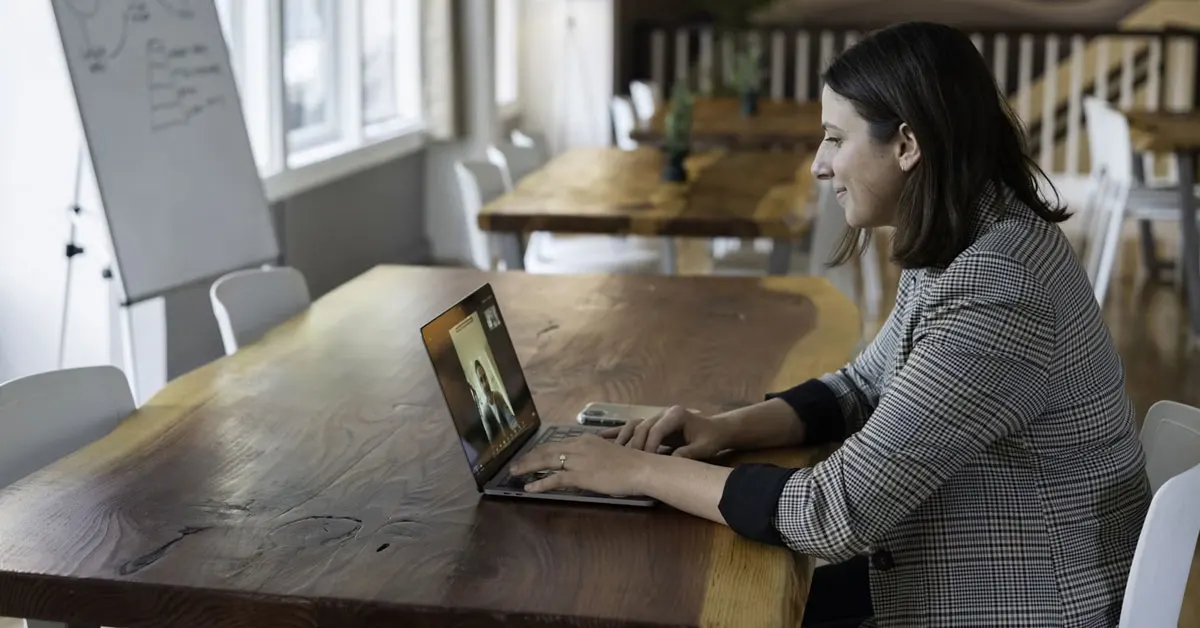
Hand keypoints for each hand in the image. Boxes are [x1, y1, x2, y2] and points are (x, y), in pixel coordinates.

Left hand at [509, 434, 651, 495]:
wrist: (640, 468)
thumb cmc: (630, 463)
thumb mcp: (609, 454)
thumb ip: (594, 456)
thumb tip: (587, 464)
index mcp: (585, 440)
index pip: (557, 444)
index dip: (541, 451)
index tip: (531, 456)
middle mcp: (578, 446)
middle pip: (546, 450)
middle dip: (528, 457)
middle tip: (515, 464)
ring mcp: (578, 460)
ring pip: (546, 461)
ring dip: (528, 467)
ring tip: (514, 473)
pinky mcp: (580, 475)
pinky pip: (554, 479)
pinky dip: (540, 482)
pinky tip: (530, 487)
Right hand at [603, 405, 727, 459]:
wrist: (715, 430)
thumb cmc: (710, 439)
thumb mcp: (704, 448)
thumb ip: (689, 453)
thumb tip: (672, 462)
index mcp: (676, 414)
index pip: (656, 429)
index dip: (649, 445)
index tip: (646, 461)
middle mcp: (663, 412)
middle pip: (642, 427)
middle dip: (635, 445)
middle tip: (628, 462)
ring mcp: (656, 417)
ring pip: (633, 425)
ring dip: (623, 438)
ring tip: (613, 452)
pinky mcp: (652, 424)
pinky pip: (632, 427)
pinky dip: (618, 432)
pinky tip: (602, 437)